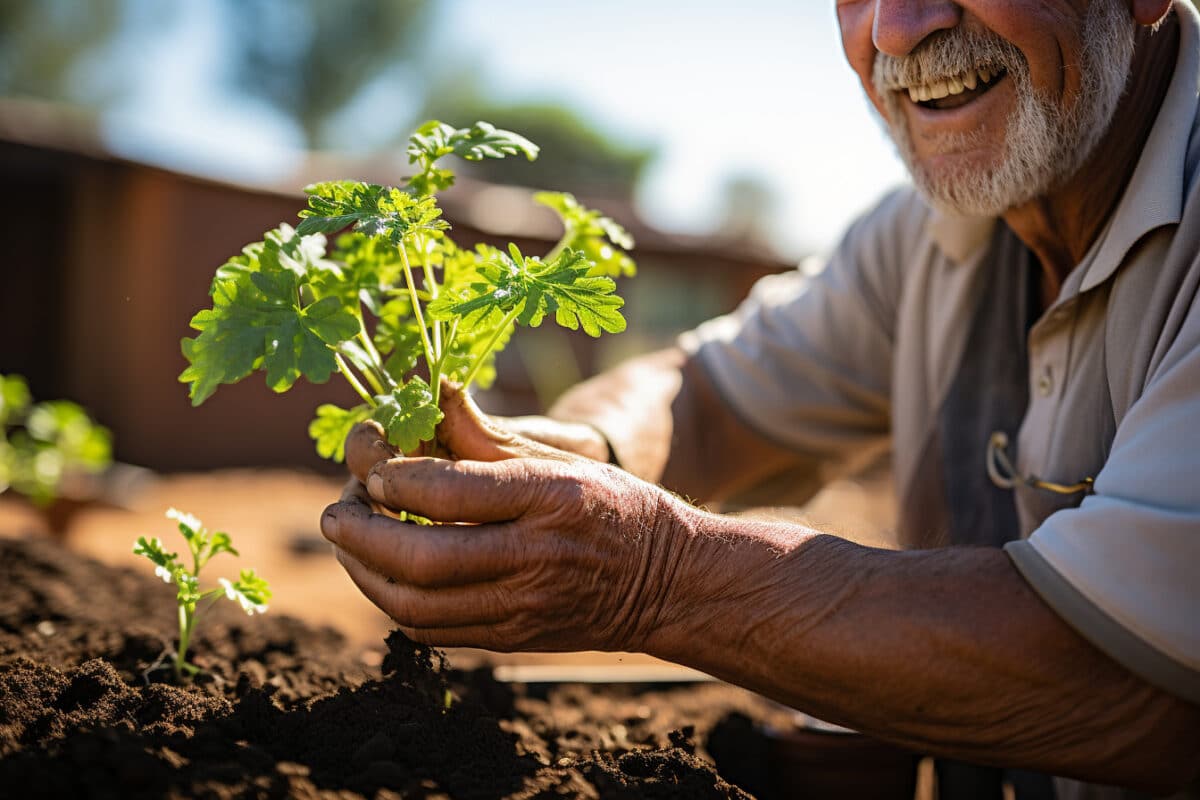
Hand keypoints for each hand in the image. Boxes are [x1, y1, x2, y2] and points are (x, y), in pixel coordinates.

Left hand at [323, 383, 690, 651]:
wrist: (665, 581)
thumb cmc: (610, 503)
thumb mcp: (561, 456)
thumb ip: (488, 434)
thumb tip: (431, 390)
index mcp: (551, 496)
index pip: (449, 491)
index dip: (393, 479)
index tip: (374, 468)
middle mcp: (537, 556)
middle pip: (422, 558)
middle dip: (361, 534)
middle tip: (337, 511)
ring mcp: (524, 606)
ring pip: (415, 605)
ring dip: (365, 574)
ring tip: (350, 543)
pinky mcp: (513, 639)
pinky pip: (431, 632)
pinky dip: (393, 604)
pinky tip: (384, 577)